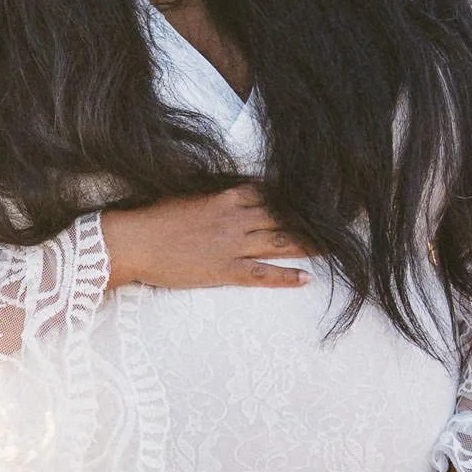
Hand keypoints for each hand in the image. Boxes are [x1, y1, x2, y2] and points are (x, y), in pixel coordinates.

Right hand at [101, 185, 312, 291]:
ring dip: (308, 245)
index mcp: (226, 197)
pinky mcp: (225, 270)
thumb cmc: (154, 217)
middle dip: (311, 219)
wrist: (132, 241)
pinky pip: (262, 275)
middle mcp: (236, 219)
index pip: (271, 193)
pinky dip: (285, 277)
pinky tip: (305, 279)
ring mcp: (232, 246)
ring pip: (280, 243)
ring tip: (333, 247)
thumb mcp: (189, 195)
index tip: (318, 197)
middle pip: (283, 217)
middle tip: (338, 221)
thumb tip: (236, 191)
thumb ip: (216, 194)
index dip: (296, 196)